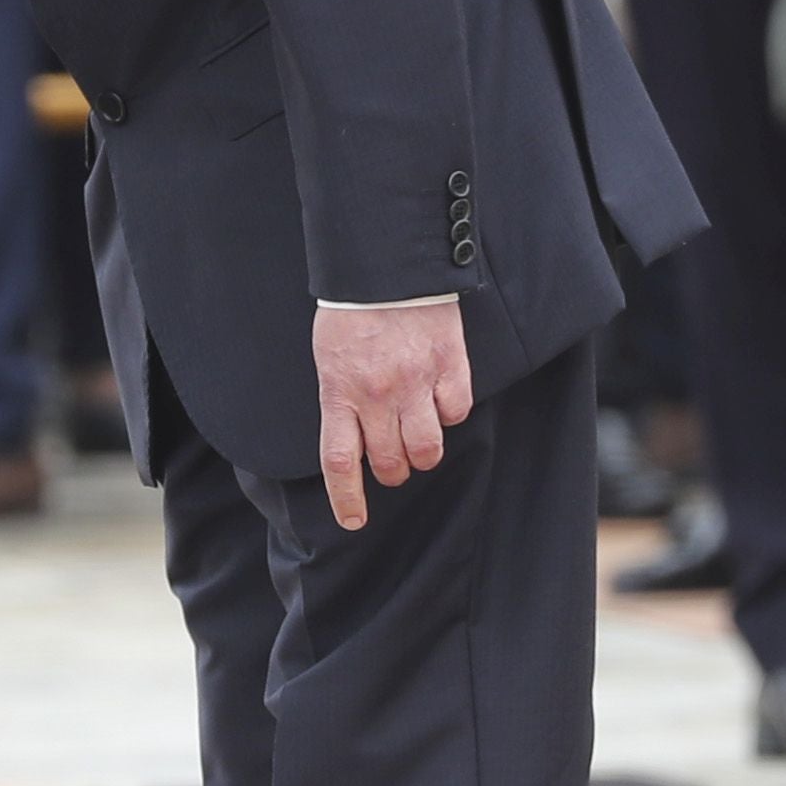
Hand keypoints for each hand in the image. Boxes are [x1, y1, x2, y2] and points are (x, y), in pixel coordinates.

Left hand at [310, 294, 473, 531]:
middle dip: (392, 472)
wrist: (388, 264)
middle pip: (390, 463)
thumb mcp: (328, 358)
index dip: (347, 498)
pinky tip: (440, 396)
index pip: (340, 461)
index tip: (354, 520)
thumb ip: (341, 398)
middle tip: (394, 462)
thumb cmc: (352, 311)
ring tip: (419, 435)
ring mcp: (416, 382)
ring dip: (423, 452)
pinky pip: (456, 412)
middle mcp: (378, 395)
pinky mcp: (449, 366)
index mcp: (340, 392)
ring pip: (427, 449)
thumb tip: (354, 438)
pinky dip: (449, 412)